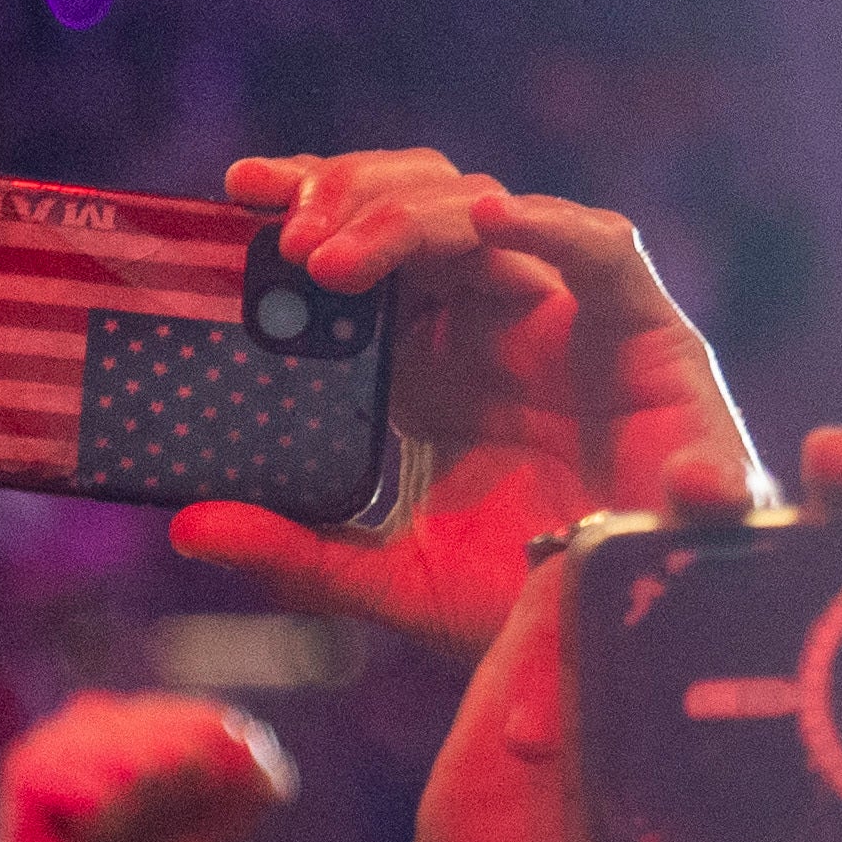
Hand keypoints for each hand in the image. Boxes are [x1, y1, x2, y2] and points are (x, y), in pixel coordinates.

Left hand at [176, 150, 762, 648]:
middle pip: (414, 207)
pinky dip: (551, 222)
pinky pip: (601, 248)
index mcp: (430, 364)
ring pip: (487, 209)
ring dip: (412, 212)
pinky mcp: (646, 330)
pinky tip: (490, 220)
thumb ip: (303, 557)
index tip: (234, 199)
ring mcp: (566, 319)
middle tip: (285, 233)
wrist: (652, 645)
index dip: (304, 207)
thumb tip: (188, 528)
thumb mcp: (402, 582)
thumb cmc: (541, 605)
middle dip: (347, 196)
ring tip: (346, 252)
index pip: (359, 252)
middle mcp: (493, 325)